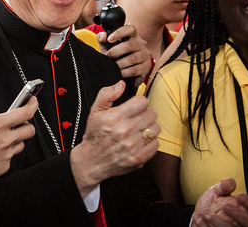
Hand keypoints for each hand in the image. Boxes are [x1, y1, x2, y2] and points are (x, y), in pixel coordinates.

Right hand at [0, 96, 37, 187]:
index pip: (24, 113)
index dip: (32, 105)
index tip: (32, 101)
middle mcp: (4, 140)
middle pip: (30, 130)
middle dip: (26, 124)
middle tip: (17, 123)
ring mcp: (6, 154)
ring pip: (21, 144)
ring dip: (15, 140)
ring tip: (0, 140)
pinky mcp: (3, 167)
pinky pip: (10, 157)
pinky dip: (4, 153)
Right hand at [70, 81, 158, 196]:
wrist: (91, 162)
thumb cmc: (95, 135)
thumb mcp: (95, 111)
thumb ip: (107, 94)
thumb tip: (121, 84)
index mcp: (115, 117)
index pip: (142, 101)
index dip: (140, 102)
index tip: (135, 107)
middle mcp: (125, 131)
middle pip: (152, 114)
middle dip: (145, 114)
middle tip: (137, 119)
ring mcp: (133, 146)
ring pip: (156, 128)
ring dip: (150, 128)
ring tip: (139, 130)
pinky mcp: (139, 158)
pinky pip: (156, 144)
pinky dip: (150, 142)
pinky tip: (140, 142)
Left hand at [97, 25, 152, 86]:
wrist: (127, 70)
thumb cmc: (117, 55)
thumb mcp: (108, 47)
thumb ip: (103, 40)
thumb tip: (103, 36)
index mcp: (132, 35)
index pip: (130, 29)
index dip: (119, 33)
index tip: (109, 39)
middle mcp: (141, 43)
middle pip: (129, 45)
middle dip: (115, 52)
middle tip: (107, 57)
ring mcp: (145, 54)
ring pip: (132, 59)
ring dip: (119, 64)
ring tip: (112, 66)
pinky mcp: (147, 66)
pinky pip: (135, 70)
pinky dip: (125, 72)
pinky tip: (120, 73)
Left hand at [191, 178, 247, 226]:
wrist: (199, 214)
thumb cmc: (212, 203)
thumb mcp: (217, 191)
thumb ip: (224, 186)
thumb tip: (228, 183)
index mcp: (244, 209)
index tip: (239, 195)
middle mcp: (241, 222)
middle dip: (238, 214)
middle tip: (225, 206)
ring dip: (222, 223)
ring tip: (209, 214)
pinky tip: (202, 219)